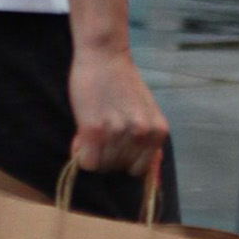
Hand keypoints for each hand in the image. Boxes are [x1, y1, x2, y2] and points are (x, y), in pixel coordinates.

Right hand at [69, 44, 168, 176]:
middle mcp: (142, 135)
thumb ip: (149, 146)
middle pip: (118, 168)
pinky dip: (80, 152)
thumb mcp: (146, 115)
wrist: (104, 56)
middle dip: (107, 154)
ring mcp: (119, 133)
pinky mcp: (95, 130)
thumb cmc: (123, 84)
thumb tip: (154, 182)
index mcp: (158, 133)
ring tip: (94, 125)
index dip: (123, 158)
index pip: (138, 171)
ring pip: (101, 166)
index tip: (117, 140)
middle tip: (103, 128)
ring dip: (93, 152)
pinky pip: (86, 162)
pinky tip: (82, 133)